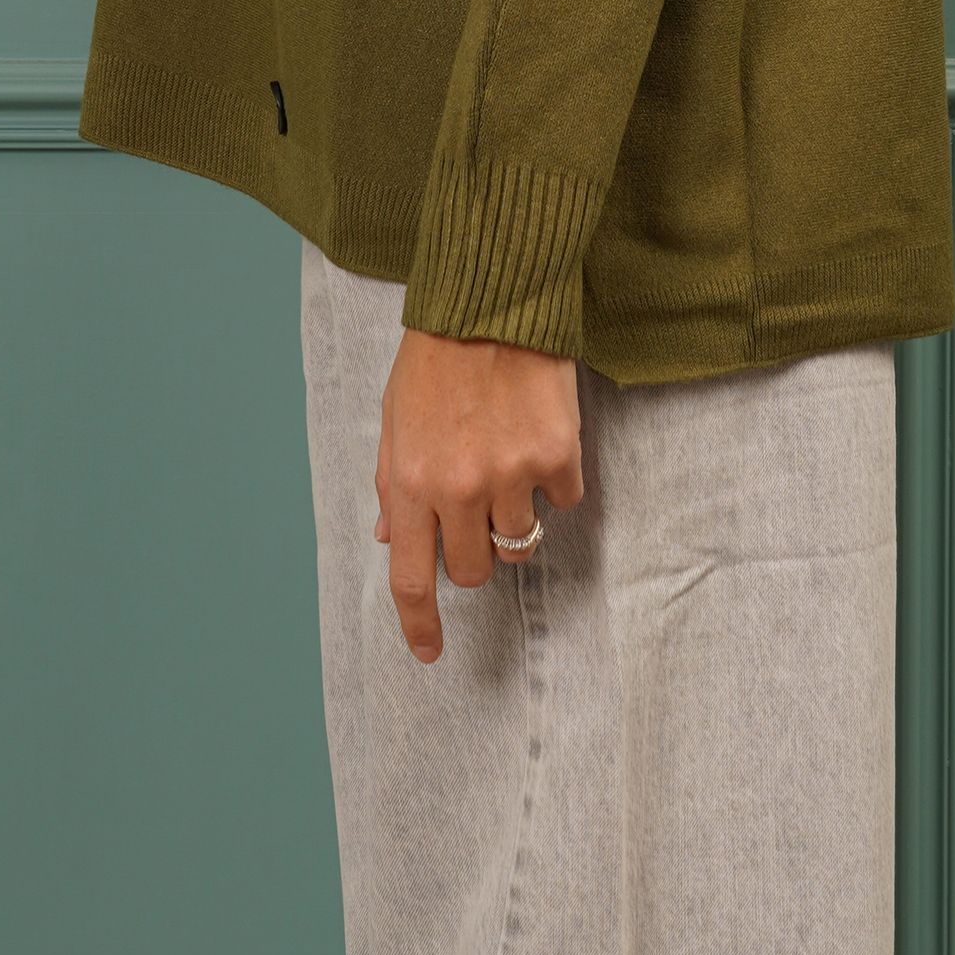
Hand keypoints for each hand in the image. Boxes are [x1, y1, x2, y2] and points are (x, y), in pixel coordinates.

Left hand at [374, 325, 584, 661]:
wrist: (492, 301)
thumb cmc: (435, 358)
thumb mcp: (393, 421)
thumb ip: (392, 485)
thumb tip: (391, 538)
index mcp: (409, 482)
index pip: (411, 578)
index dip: (419, 625)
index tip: (430, 653)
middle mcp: (458, 488)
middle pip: (471, 571)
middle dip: (472, 555)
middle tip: (475, 514)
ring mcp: (511, 475)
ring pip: (519, 545)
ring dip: (513, 524)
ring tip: (510, 473)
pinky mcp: (558, 456)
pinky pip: (563, 502)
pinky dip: (554, 485)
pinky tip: (540, 444)